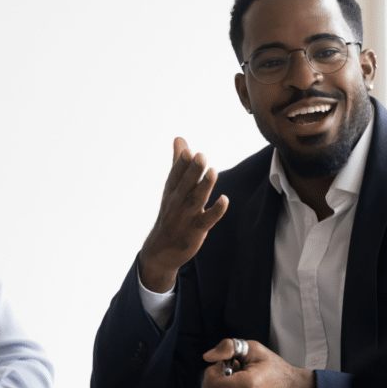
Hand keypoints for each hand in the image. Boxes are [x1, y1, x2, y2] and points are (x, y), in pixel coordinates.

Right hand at [139, 137, 228, 292]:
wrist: (162, 249)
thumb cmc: (171, 213)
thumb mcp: (172, 187)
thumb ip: (178, 162)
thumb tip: (179, 138)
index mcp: (171, 191)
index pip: (175, 176)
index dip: (181, 164)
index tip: (188, 151)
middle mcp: (177, 203)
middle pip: (185, 185)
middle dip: (192, 171)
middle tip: (200, 155)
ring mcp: (186, 217)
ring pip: (196, 200)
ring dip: (204, 187)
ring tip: (212, 172)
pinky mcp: (196, 231)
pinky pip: (206, 220)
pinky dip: (215, 211)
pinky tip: (224, 200)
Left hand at [202, 339, 315, 387]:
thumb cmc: (276, 370)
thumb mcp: (253, 349)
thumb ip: (228, 348)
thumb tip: (208, 356)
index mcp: (247, 386)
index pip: (210, 383)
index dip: (213, 370)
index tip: (226, 364)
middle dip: (219, 378)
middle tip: (236, 370)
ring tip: (241, 381)